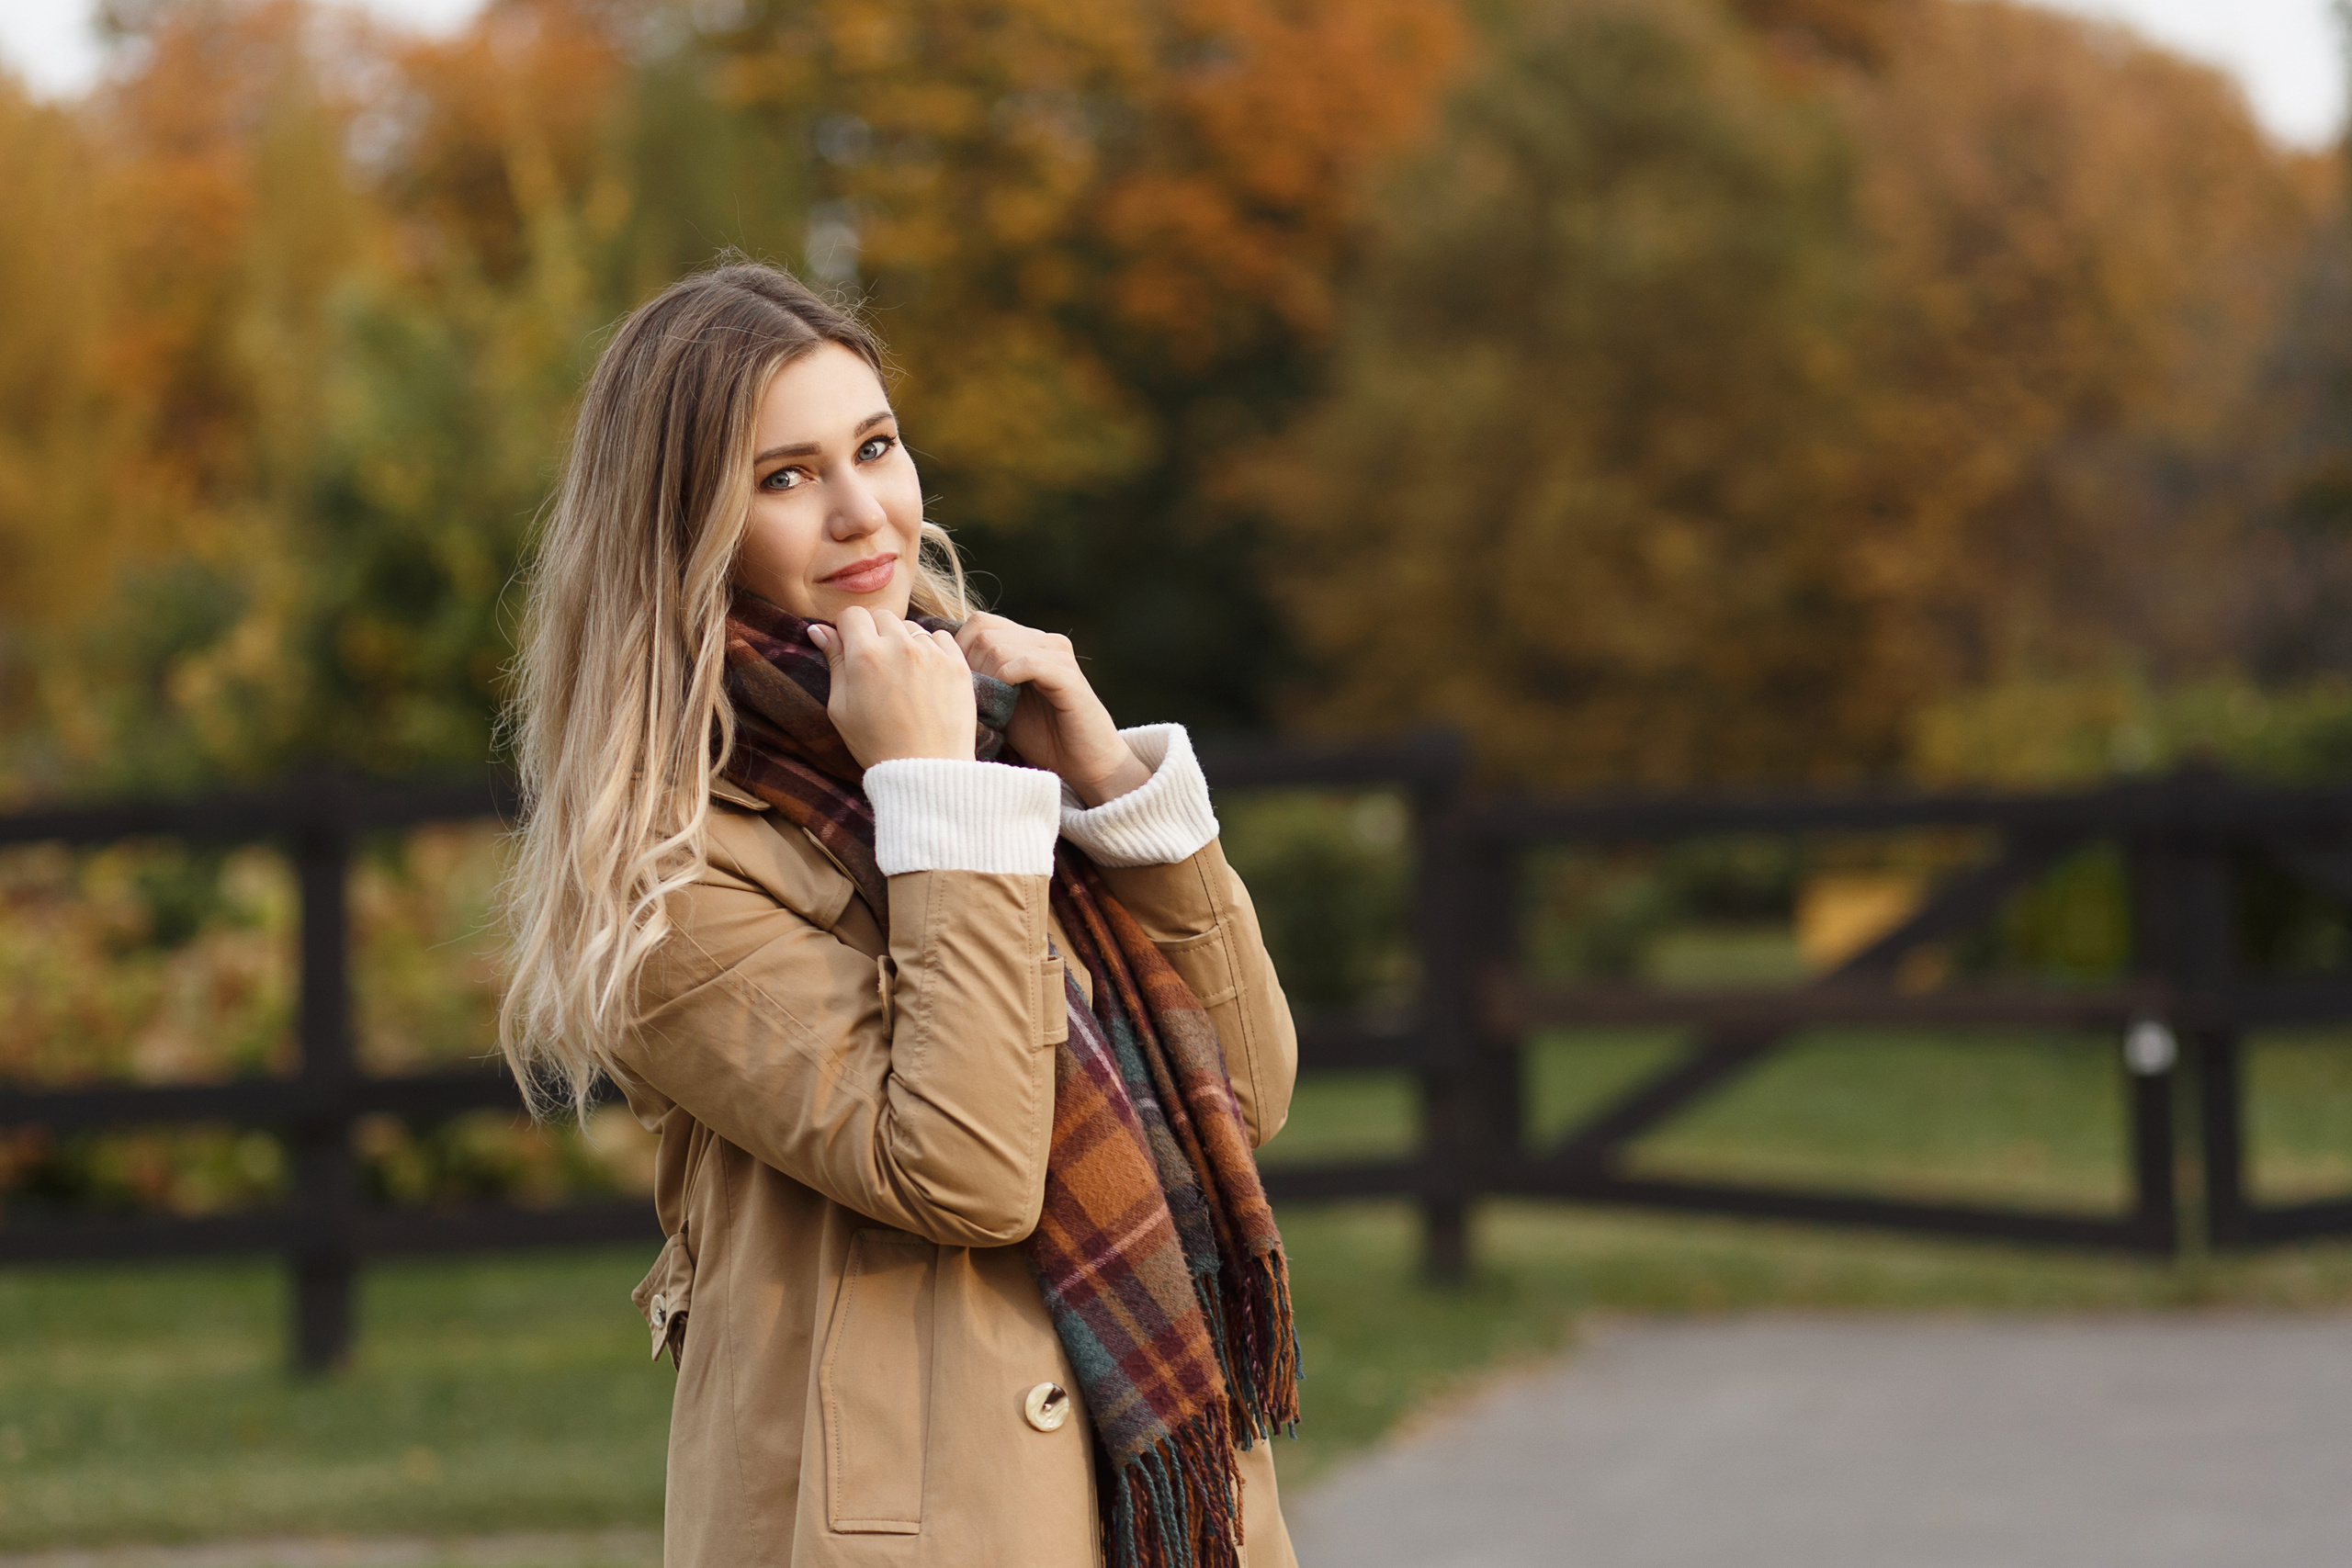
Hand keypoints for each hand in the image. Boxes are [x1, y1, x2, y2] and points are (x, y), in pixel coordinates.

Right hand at [808, 607, 977, 768]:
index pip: (852, 615)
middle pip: (882, 616)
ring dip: (904, 640)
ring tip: (902, 674)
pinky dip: (931, 648)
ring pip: (911, 626)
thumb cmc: (877, 744)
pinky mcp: (957, 664)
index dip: (847, 629)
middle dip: (875, 632)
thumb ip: (834, 663)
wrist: (926, 770)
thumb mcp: (841, 708)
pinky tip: (925, 675)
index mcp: (865, 655)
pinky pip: (940, 637)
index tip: (850, 646)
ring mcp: (931, 653)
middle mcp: (900, 646)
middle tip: (877, 663)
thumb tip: (820, 630)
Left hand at [954, 613, 1148, 805]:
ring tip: (989, 706)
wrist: (1084, 763)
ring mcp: (1058, 655)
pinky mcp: (1069, 676)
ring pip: (999, 646)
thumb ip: (978, 681)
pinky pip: (1026, 663)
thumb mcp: (999, 704)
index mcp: (1028, 641)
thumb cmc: (1040, 737)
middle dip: (969, 665)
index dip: (959, 650)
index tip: (958, 685)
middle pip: (983, 631)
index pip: (978, 622)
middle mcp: (1044, 640)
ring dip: (985, 678)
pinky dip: (1007, 681)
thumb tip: (936, 667)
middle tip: (973, 699)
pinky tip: (1006, 702)